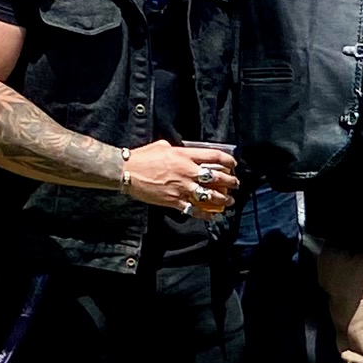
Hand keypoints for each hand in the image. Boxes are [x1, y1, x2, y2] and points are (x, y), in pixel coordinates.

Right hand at [119, 139, 238, 218]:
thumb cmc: (143, 157)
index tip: (233, 164)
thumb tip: (188, 152)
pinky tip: (212, 216)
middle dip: (231, 182)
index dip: (228, 160)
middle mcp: (187, 171)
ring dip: (223, 199)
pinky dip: (205, 214)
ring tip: (229, 201)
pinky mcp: (174, 201)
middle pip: (217, 177)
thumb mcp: (163, 146)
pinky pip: (194, 209)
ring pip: (210, 195)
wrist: (127, 172)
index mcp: (185, 156)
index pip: (214, 157)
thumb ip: (179, 150)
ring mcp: (182, 188)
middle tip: (236, 184)